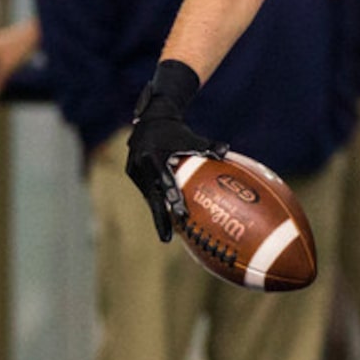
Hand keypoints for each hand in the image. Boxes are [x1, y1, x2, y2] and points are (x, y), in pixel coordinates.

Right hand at [124, 75, 223, 242]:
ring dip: (158, 214)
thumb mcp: (191, 138)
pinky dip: (157, 203)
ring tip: (167, 235)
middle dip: (159, 218)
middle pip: (152, 196)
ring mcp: (134, 171)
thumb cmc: (175, 131)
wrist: (150, 120)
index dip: (170, 193)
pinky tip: (166, 220)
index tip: (180, 209)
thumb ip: (207, 146)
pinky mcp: (133, 175)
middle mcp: (139, 164)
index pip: (163, 177)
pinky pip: (148, 192)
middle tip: (167, 239)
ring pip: (149, 196)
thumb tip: (226, 150)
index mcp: (152, 154)